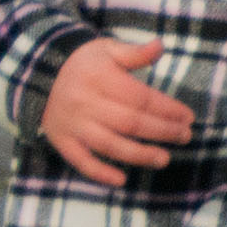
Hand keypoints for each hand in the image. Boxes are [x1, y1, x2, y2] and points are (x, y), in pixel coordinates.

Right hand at [42, 35, 195, 184]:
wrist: (38, 74)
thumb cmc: (83, 64)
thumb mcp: (107, 50)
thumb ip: (134, 52)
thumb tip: (159, 46)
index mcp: (100, 79)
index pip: (140, 98)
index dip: (167, 109)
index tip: (188, 117)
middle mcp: (85, 103)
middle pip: (130, 123)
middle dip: (162, 132)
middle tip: (185, 137)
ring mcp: (72, 124)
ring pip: (109, 144)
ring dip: (139, 155)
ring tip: (163, 159)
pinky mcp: (61, 140)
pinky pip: (80, 160)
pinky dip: (99, 172)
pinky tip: (121, 180)